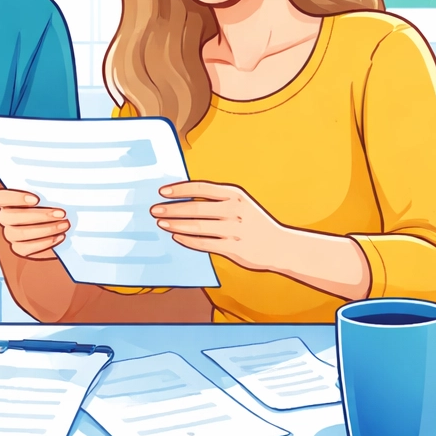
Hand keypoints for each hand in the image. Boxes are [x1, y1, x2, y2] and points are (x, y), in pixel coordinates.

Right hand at [0, 188, 69, 259]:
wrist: (56, 223)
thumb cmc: (49, 204)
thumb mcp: (46, 194)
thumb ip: (45, 193)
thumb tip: (57, 193)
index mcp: (6, 201)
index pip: (0, 197)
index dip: (16, 198)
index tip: (36, 200)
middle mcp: (5, 218)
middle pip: (12, 217)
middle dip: (39, 216)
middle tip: (60, 214)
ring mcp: (10, 234)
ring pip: (20, 233)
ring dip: (46, 229)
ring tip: (64, 225)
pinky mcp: (19, 248)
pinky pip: (27, 248)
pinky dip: (45, 243)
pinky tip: (59, 236)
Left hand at [151, 181, 282, 270]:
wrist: (280, 246)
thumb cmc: (254, 222)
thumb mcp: (241, 203)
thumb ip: (217, 199)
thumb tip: (182, 198)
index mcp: (235, 194)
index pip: (201, 188)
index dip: (179, 189)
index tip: (162, 191)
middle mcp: (234, 209)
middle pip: (195, 207)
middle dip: (171, 208)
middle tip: (155, 209)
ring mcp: (234, 229)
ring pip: (197, 226)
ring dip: (175, 224)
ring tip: (161, 223)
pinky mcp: (233, 248)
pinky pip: (204, 243)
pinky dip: (187, 240)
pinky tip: (176, 237)